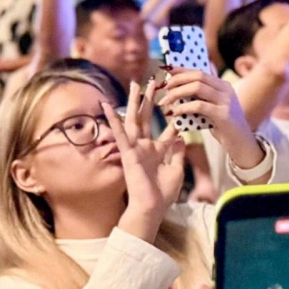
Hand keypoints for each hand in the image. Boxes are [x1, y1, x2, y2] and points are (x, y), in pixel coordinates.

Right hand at [107, 80, 185, 243]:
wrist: (151, 208)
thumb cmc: (162, 194)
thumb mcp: (176, 170)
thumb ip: (177, 152)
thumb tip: (180, 137)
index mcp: (158, 151)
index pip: (167, 130)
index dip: (173, 116)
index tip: (178, 101)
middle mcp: (145, 146)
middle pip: (148, 118)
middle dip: (150, 100)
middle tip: (153, 80)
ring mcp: (135, 148)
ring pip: (134, 119)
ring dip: (134, 101)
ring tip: (134, 83)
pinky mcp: (127, 152)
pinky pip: (119, 133)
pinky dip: (114, 119)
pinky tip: (107, 105)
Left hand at [160, 70, 265, 170]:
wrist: (242, 143)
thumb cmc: (224, 126)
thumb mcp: (215, 107)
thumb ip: (203, 97)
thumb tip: (180, 88)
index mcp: (224, 85)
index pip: (200, 71)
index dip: (182, 70)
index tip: (167, 71)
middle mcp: (226, 90)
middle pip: (198, 76)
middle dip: (177, 80)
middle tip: (164, 88)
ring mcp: (226, 101)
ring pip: (197, 88)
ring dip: (177, 93)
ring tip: (166, 101)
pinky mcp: (223, 115)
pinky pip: (199, 106)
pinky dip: (184, 107)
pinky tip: (175, 113)